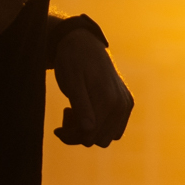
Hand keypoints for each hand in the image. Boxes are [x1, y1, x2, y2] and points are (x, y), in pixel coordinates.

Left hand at [53, 32, 134, 146]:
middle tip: (67, 115)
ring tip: (76, 111)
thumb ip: (81, 106)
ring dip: (89, 130)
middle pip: (98, 140)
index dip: (71, 136)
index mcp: (108, 100)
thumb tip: (88, 131)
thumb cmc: (73, 61)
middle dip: (79, 134)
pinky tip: (87, 109)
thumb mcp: (71, 82)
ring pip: (106, 137)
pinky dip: (99, 124)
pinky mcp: (126, 104)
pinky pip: (113, 129)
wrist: (85, 44)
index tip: (57, 129)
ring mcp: (126, 105)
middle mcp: (121, 105)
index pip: (89, 136)